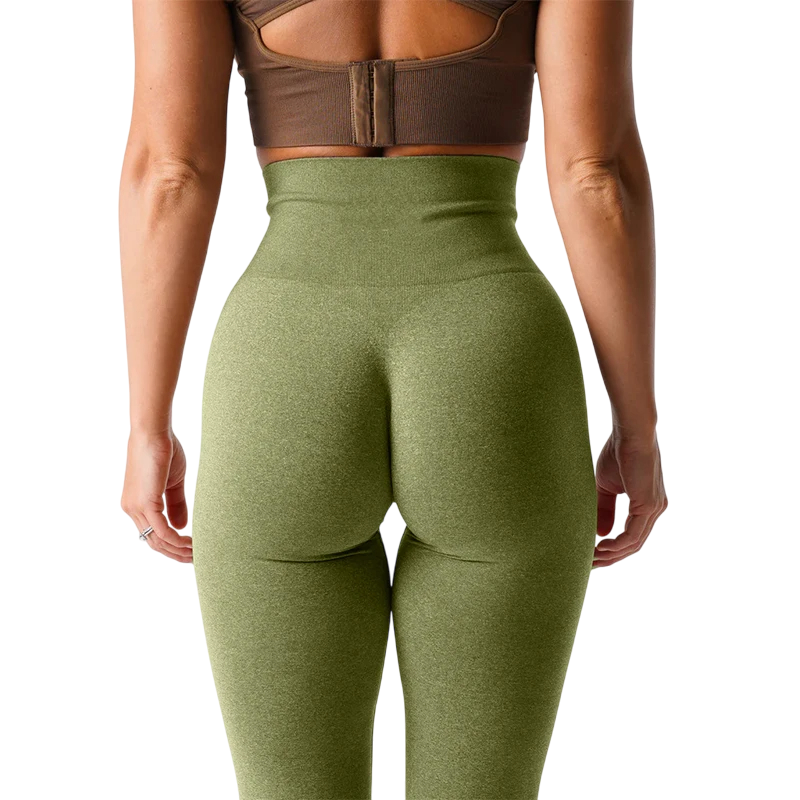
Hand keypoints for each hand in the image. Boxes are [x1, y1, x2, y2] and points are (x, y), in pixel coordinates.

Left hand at [121, 430, 192, 562]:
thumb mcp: (172, 483)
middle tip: (195, 559)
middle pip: (153, 543)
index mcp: (136, 504)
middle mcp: (131, 509)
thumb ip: (176, 505)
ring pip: (157, 541)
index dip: (171, 546)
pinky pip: (161, 531)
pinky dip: (176, 541)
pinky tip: (190, 543)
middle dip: (175, 554)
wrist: (153, 432)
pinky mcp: (146, 502)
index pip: (152, 534)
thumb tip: (181, 527)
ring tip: (196, 553)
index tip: (189, 550)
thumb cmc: (163, 450)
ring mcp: (136, 507)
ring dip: (177, 550)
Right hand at [593, 430, 666, 567]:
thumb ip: (604, 509)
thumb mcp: (606, 486)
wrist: (631, 433)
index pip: (631, 536)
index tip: (591, 555)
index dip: (612, 549)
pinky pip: (633, 535)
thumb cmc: (618, 452)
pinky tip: (601, 547)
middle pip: (633, 545)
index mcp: (647, 505)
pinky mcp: (649, 506)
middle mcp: (655, 510)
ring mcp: (655, 509)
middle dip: (611, 557)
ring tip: (591, 559)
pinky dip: (617, 545)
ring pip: (634, 543)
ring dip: (612, 555)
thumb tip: (600, 534)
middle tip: (589, 565)